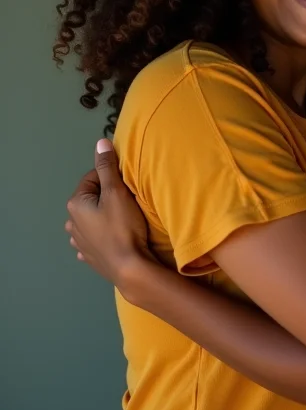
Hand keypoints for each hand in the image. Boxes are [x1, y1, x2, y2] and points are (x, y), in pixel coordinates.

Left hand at [65, 139, 151, 288]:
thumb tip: (100, 142)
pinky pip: (94, 237)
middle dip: (109, 197)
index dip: (112, 178)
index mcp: (75, 204)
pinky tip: (114, 236)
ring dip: (105, 215)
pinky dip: (103, 233)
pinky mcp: (89, 256)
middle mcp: (71, 222)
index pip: (94, 178)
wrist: (129, 267)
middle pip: (93, 198)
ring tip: (124, 220)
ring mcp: (79, 242)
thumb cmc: (123, 227)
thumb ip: (107, 167)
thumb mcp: (117, 192)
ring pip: (93, 218)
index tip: (127, 187)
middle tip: (128, 203)